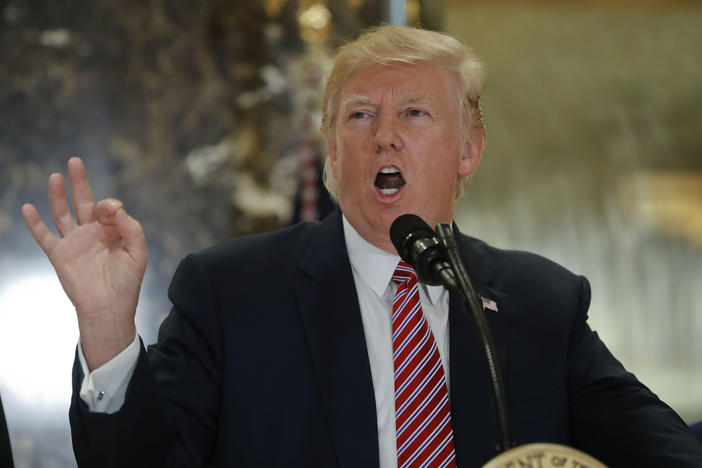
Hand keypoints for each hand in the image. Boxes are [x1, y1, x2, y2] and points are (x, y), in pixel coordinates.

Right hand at [22, 157, 147, 369]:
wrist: (109, 308)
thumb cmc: (127, 282)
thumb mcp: (138, 252)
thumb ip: (131, 227)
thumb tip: (114, 207)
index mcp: (112, 231)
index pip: (108, 207)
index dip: (110, 205)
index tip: (111, 212)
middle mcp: (91, 233)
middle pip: (83, 202)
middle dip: (80, 182)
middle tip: (75, 161)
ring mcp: (74, 243)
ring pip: (63, 213)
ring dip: (58, 195)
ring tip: (55, 176)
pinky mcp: (59, 255)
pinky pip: (44, 237)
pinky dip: (35, 223)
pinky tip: (27, 208)